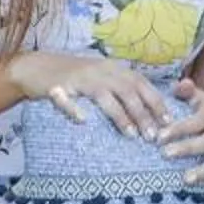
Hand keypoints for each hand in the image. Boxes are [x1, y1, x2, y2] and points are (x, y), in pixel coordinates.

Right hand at [9, 51, 176, 138]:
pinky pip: (66, 99)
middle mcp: (99, 70)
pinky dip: (74, 109)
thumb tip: (149, 111)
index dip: (156, 102)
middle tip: (154, 135)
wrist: (34, 67)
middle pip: (128, 90)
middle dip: (143, 113)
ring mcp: (79, 77)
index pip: (141, 84)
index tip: (169, 122)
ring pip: (104, 95)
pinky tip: (82, 121)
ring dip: (120, 115)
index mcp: (113, 68)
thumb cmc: (72, 78)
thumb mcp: (101, 78)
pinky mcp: (58, 86)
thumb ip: (121, 90)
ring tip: (132, 135)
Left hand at [154, 78, 203, 199]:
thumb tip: (182, 85)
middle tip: (164, 154)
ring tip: (184, 180)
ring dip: (203, 172)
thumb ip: (184, 90)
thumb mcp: (187, 93)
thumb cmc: (189, 105)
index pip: (198, 120)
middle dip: (186, 149)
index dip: (180, 128)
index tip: (159, 136)